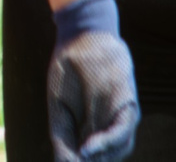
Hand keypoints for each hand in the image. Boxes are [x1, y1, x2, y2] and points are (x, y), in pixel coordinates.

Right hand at [50, 0, 139, 161]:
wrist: (83, 37)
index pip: (88, 156)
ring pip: (117, 151)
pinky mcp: (128, 109)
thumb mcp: (58, 105)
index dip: (77, 161)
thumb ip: (62, 135)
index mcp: (91, 128)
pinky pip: (121, 133)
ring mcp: (120, 119)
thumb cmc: (68, 69)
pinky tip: (86, 150)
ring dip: (99, 159)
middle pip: (104, 157)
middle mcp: (110, 127)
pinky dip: (105, 144)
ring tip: (78, 161)